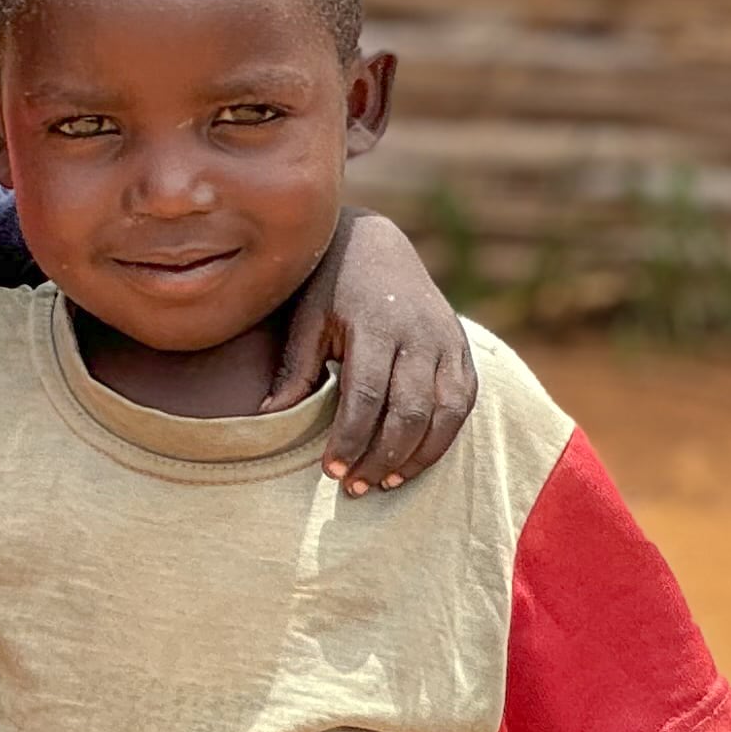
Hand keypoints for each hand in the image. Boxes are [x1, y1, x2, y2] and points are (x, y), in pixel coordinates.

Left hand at [267, 205, 478, 490]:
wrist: (376, 243)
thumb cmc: (329, 284)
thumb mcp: (306, 317)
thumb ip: (296, 368)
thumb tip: (267, 416)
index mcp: (375, 323)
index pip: (367, 395)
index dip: (351, 438)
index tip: (330, 471)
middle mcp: (418, 334)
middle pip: (408, 411)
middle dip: (382, 456)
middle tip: (355, 488)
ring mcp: (447, 341)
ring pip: (444, 413)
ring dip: (417, 456)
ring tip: (385, 482)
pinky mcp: (463, 349)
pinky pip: (462, 403)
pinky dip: (442, 438)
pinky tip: (414, 460)